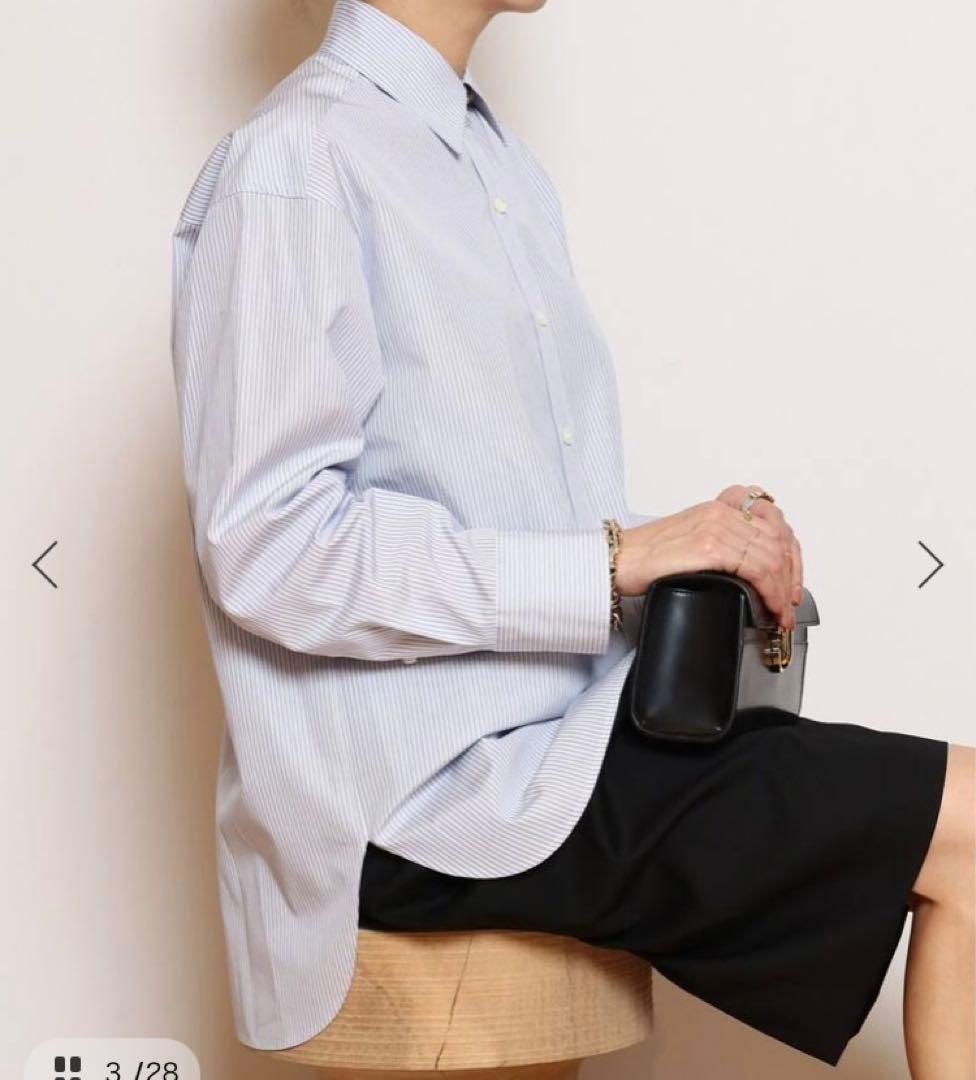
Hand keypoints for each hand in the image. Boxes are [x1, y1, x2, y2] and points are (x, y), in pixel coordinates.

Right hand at [616, 486, 801, 629]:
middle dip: (790, 576)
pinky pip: (757, 569)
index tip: (789, 581)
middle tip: (788, 604)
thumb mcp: (691, 539)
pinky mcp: (710, 547)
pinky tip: (771, 608)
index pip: (774, 523)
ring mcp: (717, 527)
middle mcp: (721, 512)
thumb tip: (750, 572)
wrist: (618, 561)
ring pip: (771, 556)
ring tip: (781, 614)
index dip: (790, 554)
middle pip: (778, 540)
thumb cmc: (645, 557)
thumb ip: (721, 543)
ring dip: (783, 589)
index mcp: (719, 507)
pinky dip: (771, 592)